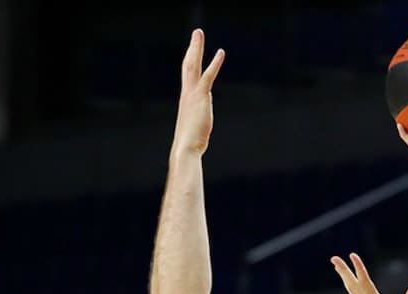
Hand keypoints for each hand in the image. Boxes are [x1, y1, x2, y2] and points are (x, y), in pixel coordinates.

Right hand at [171, 29, 224, 159]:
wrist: (186, 147)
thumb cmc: (191, 143)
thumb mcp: (195, 128)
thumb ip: (198, 122)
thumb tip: (199, 128)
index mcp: (187, 98)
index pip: (188, 74)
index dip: (191, 60)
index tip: (193, 49)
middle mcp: (187, 92)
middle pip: (188, 64)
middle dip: (193, 47)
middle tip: (197, 33)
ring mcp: (193, 93)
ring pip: (193, 65)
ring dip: (197, 47)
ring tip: (199, 32)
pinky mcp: (201, 97)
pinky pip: (208, 75)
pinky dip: (214, 63)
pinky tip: (221, 52)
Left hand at [332, 254, 407, 293]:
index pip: (366, 285)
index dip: (360, 270)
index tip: (353, 256)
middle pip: (354, 287)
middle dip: (344, 272)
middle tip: (334, 258)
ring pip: (355, 292)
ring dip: (347, 278)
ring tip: (339, 267)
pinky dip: (355, 288)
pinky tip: (356, 286)